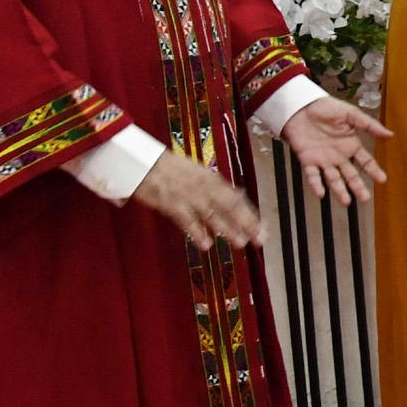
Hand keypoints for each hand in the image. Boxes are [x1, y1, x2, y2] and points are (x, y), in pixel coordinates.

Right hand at [132, 150, 263, 248]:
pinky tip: (206, 244)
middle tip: (260, 239)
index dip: (250, 214)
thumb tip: (237, 197)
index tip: (263, 228)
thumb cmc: (171, 169)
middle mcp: (205, 186)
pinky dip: (197, 231)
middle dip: (247, 223)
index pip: (237, 198)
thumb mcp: (198, 174)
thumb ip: (215, 188)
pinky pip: (187, 219)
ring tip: (240, 242)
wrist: (144, 162)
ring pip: (213, 214)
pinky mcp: (171, 203)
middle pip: (231, 206)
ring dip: (227, 229)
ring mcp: (189, 195)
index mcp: (212, 179)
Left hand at [280, 95, 391, 204]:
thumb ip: (369, 125)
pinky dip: (316, 184)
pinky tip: (321, 193)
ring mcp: (323, 160)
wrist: (300, 106)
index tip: (382, 180)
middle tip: (365, 198)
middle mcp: (339, 156)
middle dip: (358, 187)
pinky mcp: (307, 160)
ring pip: (333, 179)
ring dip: (339, 191)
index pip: (365, 161)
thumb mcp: (350, 114)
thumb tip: (390, 134)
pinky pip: (312, 175)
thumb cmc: (326, 108)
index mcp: (351, 145)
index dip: (373, 171)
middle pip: (351, 175)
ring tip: (346, 202)